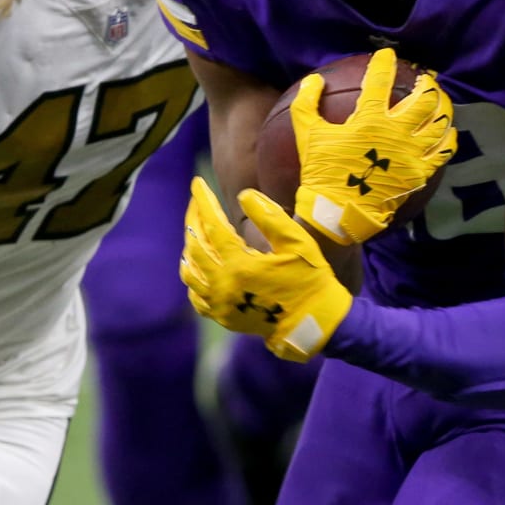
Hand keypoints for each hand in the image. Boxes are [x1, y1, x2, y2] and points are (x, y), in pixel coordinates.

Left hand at [181, 177, 352, 362]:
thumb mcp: (296, 242)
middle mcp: (222, 286)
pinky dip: (193, 275)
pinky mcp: (223, 317)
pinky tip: (199, 264)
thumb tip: (244, 195)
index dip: (204, 201)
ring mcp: (220, 304)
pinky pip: (195, 295)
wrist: (315, 322)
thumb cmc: (310, 278)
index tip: (197, 182)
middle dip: (194, 218)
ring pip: (190, 270)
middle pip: (196, 245)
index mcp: (240, 265)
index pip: (212, 225)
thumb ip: (269, 216)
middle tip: (196, 200)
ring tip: (196, 229)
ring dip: (190, 246)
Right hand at [292, 48, 456, 244]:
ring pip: (439, 122)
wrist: (339, 212)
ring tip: (441, 101)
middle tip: (425, 80)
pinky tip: (449, 132)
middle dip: (427, 85)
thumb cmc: (322, 172)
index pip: (379, 81)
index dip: (384, 63)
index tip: (387, 54)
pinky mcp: (420, 172)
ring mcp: (411, 152)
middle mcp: (396, 132)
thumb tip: (313, 79)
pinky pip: (443, 151)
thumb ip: (307, 103)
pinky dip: (448, 138)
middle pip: (423, 100)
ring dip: (442, 108)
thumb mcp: (307, 134)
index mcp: (369, 119)